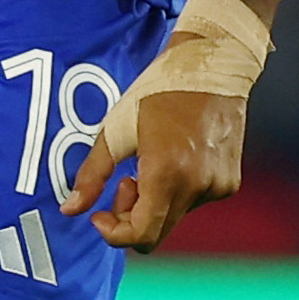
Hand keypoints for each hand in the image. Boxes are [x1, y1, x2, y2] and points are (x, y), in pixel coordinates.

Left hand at [59, 78, 246, 251]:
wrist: (211, 65)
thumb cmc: (157, 91)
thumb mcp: (115, 129)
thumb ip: (92, 175)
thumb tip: (69, 210)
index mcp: (166, 172)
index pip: (141, 234)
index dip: (114, 234)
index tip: (99, 214)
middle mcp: (197, 186)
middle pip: (157, 231)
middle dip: (130, 216)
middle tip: (124, 180)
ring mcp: (217, 186)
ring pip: (174, 216)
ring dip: (155, 201)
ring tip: (151, 160)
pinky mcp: (229, 183)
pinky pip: (194, 202)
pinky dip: (177, 191)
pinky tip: (175, 157)